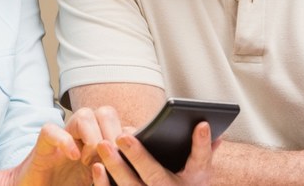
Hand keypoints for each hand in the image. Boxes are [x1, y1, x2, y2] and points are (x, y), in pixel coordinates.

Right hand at [9, 107, 128, 185]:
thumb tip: (135, 166)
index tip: (130, 155)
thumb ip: (112, 171)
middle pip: (106, 113)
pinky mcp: (43, 146)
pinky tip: (74, 157)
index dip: (127, 136)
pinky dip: (65, 141)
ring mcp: (63, 139)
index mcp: (98, 144)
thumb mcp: (97, 181)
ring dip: (92, 136)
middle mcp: (82, 137)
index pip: (120, 125)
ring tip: (89, 160)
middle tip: (109, 158)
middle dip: (112, 133)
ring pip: (83, 115)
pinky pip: (52, 129)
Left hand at [91, 121, 217, 185]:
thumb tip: (207, 124)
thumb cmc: (188, 184)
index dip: (202, 143)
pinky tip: (96, 167)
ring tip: (104, 146)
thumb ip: (203, 148)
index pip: (200, 159)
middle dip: (138, 157)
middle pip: (155, 176)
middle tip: (122, 136)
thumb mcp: (201, 170)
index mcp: (194, 180)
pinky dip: (105, 184)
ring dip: (116, 168)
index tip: (202, 123)